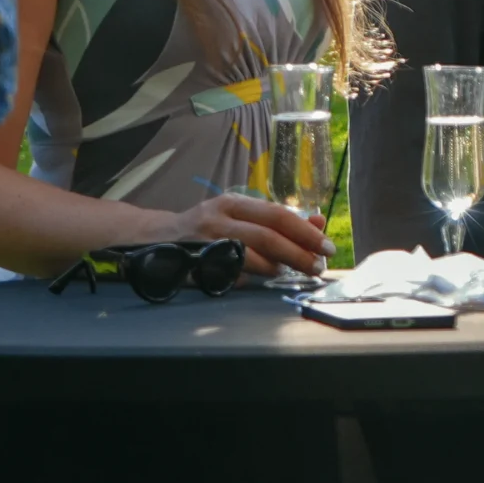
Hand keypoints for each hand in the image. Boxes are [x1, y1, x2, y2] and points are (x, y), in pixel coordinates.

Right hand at [163, 193, 333, 277]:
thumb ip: (278, 221)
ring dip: (276, 268)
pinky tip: (257, 279)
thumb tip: (318, 222)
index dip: (305, 232)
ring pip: (250, 257)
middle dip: (298, 253)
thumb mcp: (242, 216)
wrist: (156, 238)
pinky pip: (230, 275)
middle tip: (318, 266)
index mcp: (233, 203)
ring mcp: (204, 242)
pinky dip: (249, 279)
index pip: (277, 215)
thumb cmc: (209, 228)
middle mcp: (218, 219)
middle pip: (267, 236)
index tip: (327, 246)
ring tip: (290, 272)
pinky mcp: (195, 264)